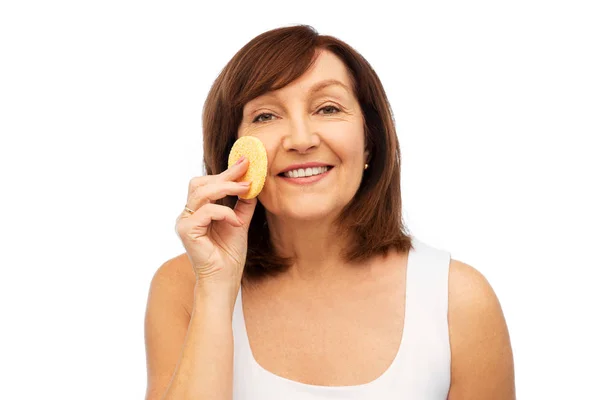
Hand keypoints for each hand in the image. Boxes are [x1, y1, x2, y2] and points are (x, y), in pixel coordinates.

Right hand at [175, 157, 256, 293]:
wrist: (225, 279)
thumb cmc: (229, 254)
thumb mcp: (239, 222)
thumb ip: (243, 204)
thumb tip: (253, 182)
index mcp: (198, 210)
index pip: (208, 184)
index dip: (226, 172)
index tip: (245, 161)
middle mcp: (188, 214)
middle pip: (200, 183)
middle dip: (225, 175)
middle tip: (246, 169)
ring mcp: (184, 222)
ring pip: (201, 192)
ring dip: (226, 188)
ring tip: (246, 188)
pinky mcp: (186, 231)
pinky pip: (206, 211)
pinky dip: (224, 212)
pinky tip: (236, 222)